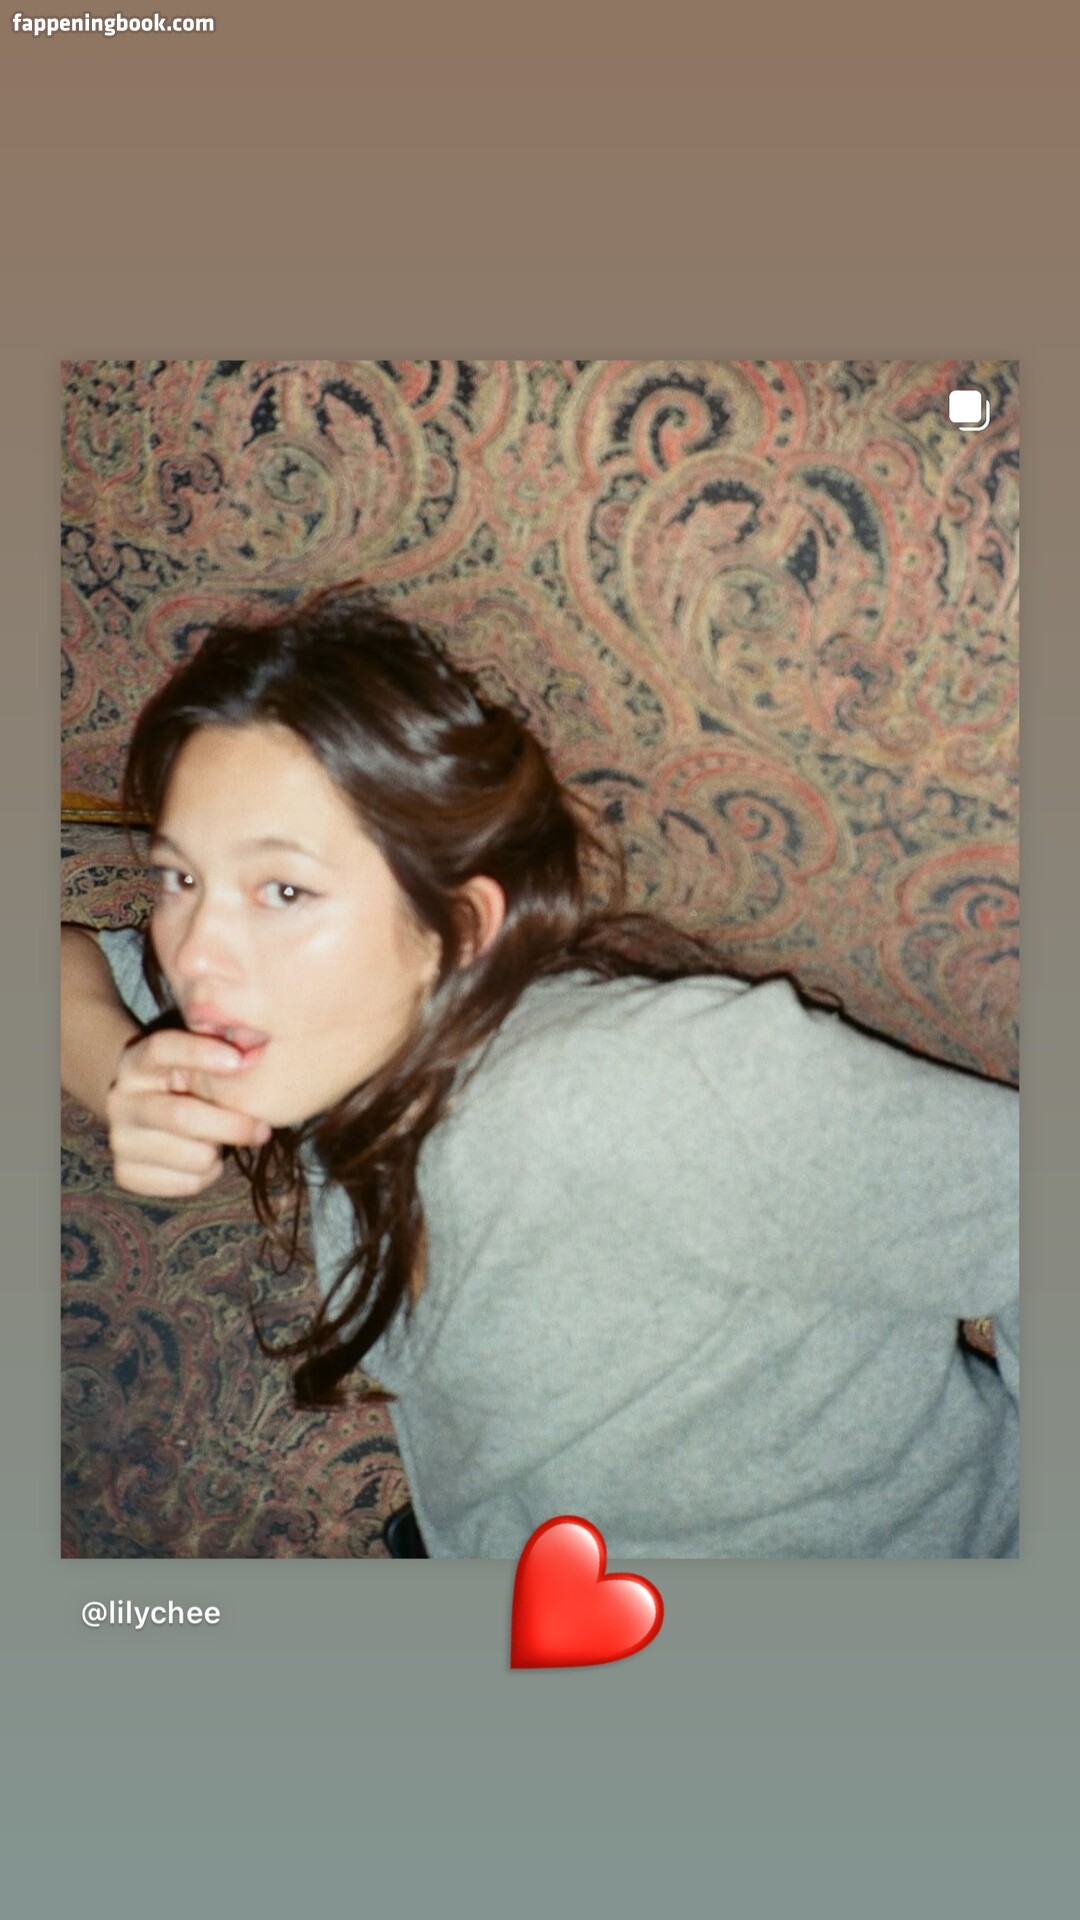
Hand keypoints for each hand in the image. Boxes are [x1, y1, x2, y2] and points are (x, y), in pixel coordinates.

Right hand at [105, 1027, 271, 1197]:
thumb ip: (217, 1062)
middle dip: (233, 1125)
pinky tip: (204, 1158)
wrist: (146, 1116)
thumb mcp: (194, 1065)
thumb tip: (254, 1065)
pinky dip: (209, 1174)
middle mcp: (121, 1101)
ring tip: (218, 1139)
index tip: (240, 1059)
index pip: (161, 1048)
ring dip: (219, 1151)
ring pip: (195, 1157)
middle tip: (263, 1130)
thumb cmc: (186, 1086)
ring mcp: (120, 1140)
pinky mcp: (128, 1174)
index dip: (199, 1052)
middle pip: (183, 1117)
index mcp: (136, 1062)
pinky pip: (190, 1182)